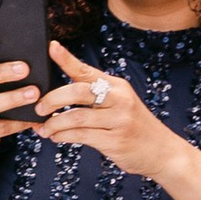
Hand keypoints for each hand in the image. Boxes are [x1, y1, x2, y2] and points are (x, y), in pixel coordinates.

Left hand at [33, 43, 183, 186]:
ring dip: (54, 124)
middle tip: (38, 108)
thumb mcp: (119, 104)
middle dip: (51, 99)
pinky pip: (81, 136)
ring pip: (76, 117)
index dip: (66, 59)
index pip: (86, 70)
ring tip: (44, 129)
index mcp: (116, 86)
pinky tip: (56, 137)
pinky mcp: (116, 141)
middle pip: (77, 92)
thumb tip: (54, 97)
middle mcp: (119, 99)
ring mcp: (119, 120)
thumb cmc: (132, 126)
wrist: (163, 152)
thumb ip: (94, 98)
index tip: (51, 47)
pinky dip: (63, 136)